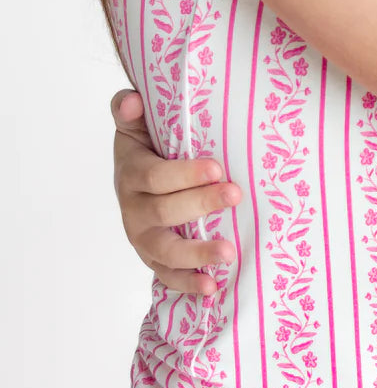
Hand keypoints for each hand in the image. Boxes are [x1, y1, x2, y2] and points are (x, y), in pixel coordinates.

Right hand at [113, 90, 240, 294]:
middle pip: (164, 212)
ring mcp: (142, 237)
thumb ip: (130, 110)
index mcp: (131, 173)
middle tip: (235, 195)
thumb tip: (133, 99)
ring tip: (229, 253)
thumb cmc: (148, 147)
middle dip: (201, 204)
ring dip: (197, 254)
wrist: (137, 177)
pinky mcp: (153, 258)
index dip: (184, 174)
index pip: (154, 176)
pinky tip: (212, 288)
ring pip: (165, 251)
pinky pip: (167, 276)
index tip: (217, 168)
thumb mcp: (136, 126)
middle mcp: (133, 209)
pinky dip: (188, 284)